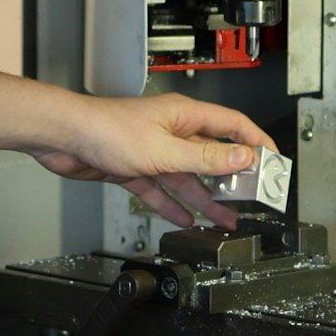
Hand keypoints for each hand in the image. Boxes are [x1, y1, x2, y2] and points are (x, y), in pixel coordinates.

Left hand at [28, 92, 276, 229]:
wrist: (63, 138)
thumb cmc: (105, 130)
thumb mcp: (165, 150)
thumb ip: (205, 157)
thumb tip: (242, 157)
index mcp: (183, 116)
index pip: (232, 125)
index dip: (255, 142)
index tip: (273, 161)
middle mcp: (170, 131)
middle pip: (210, 154)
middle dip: (231, 177)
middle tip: (251, 198)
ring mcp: (151, 149)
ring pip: (186, 176)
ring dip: (204, 198)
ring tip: (224, 219)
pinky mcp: (132, 167)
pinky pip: (159, 189)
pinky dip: (171, 204)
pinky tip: (183, 218)